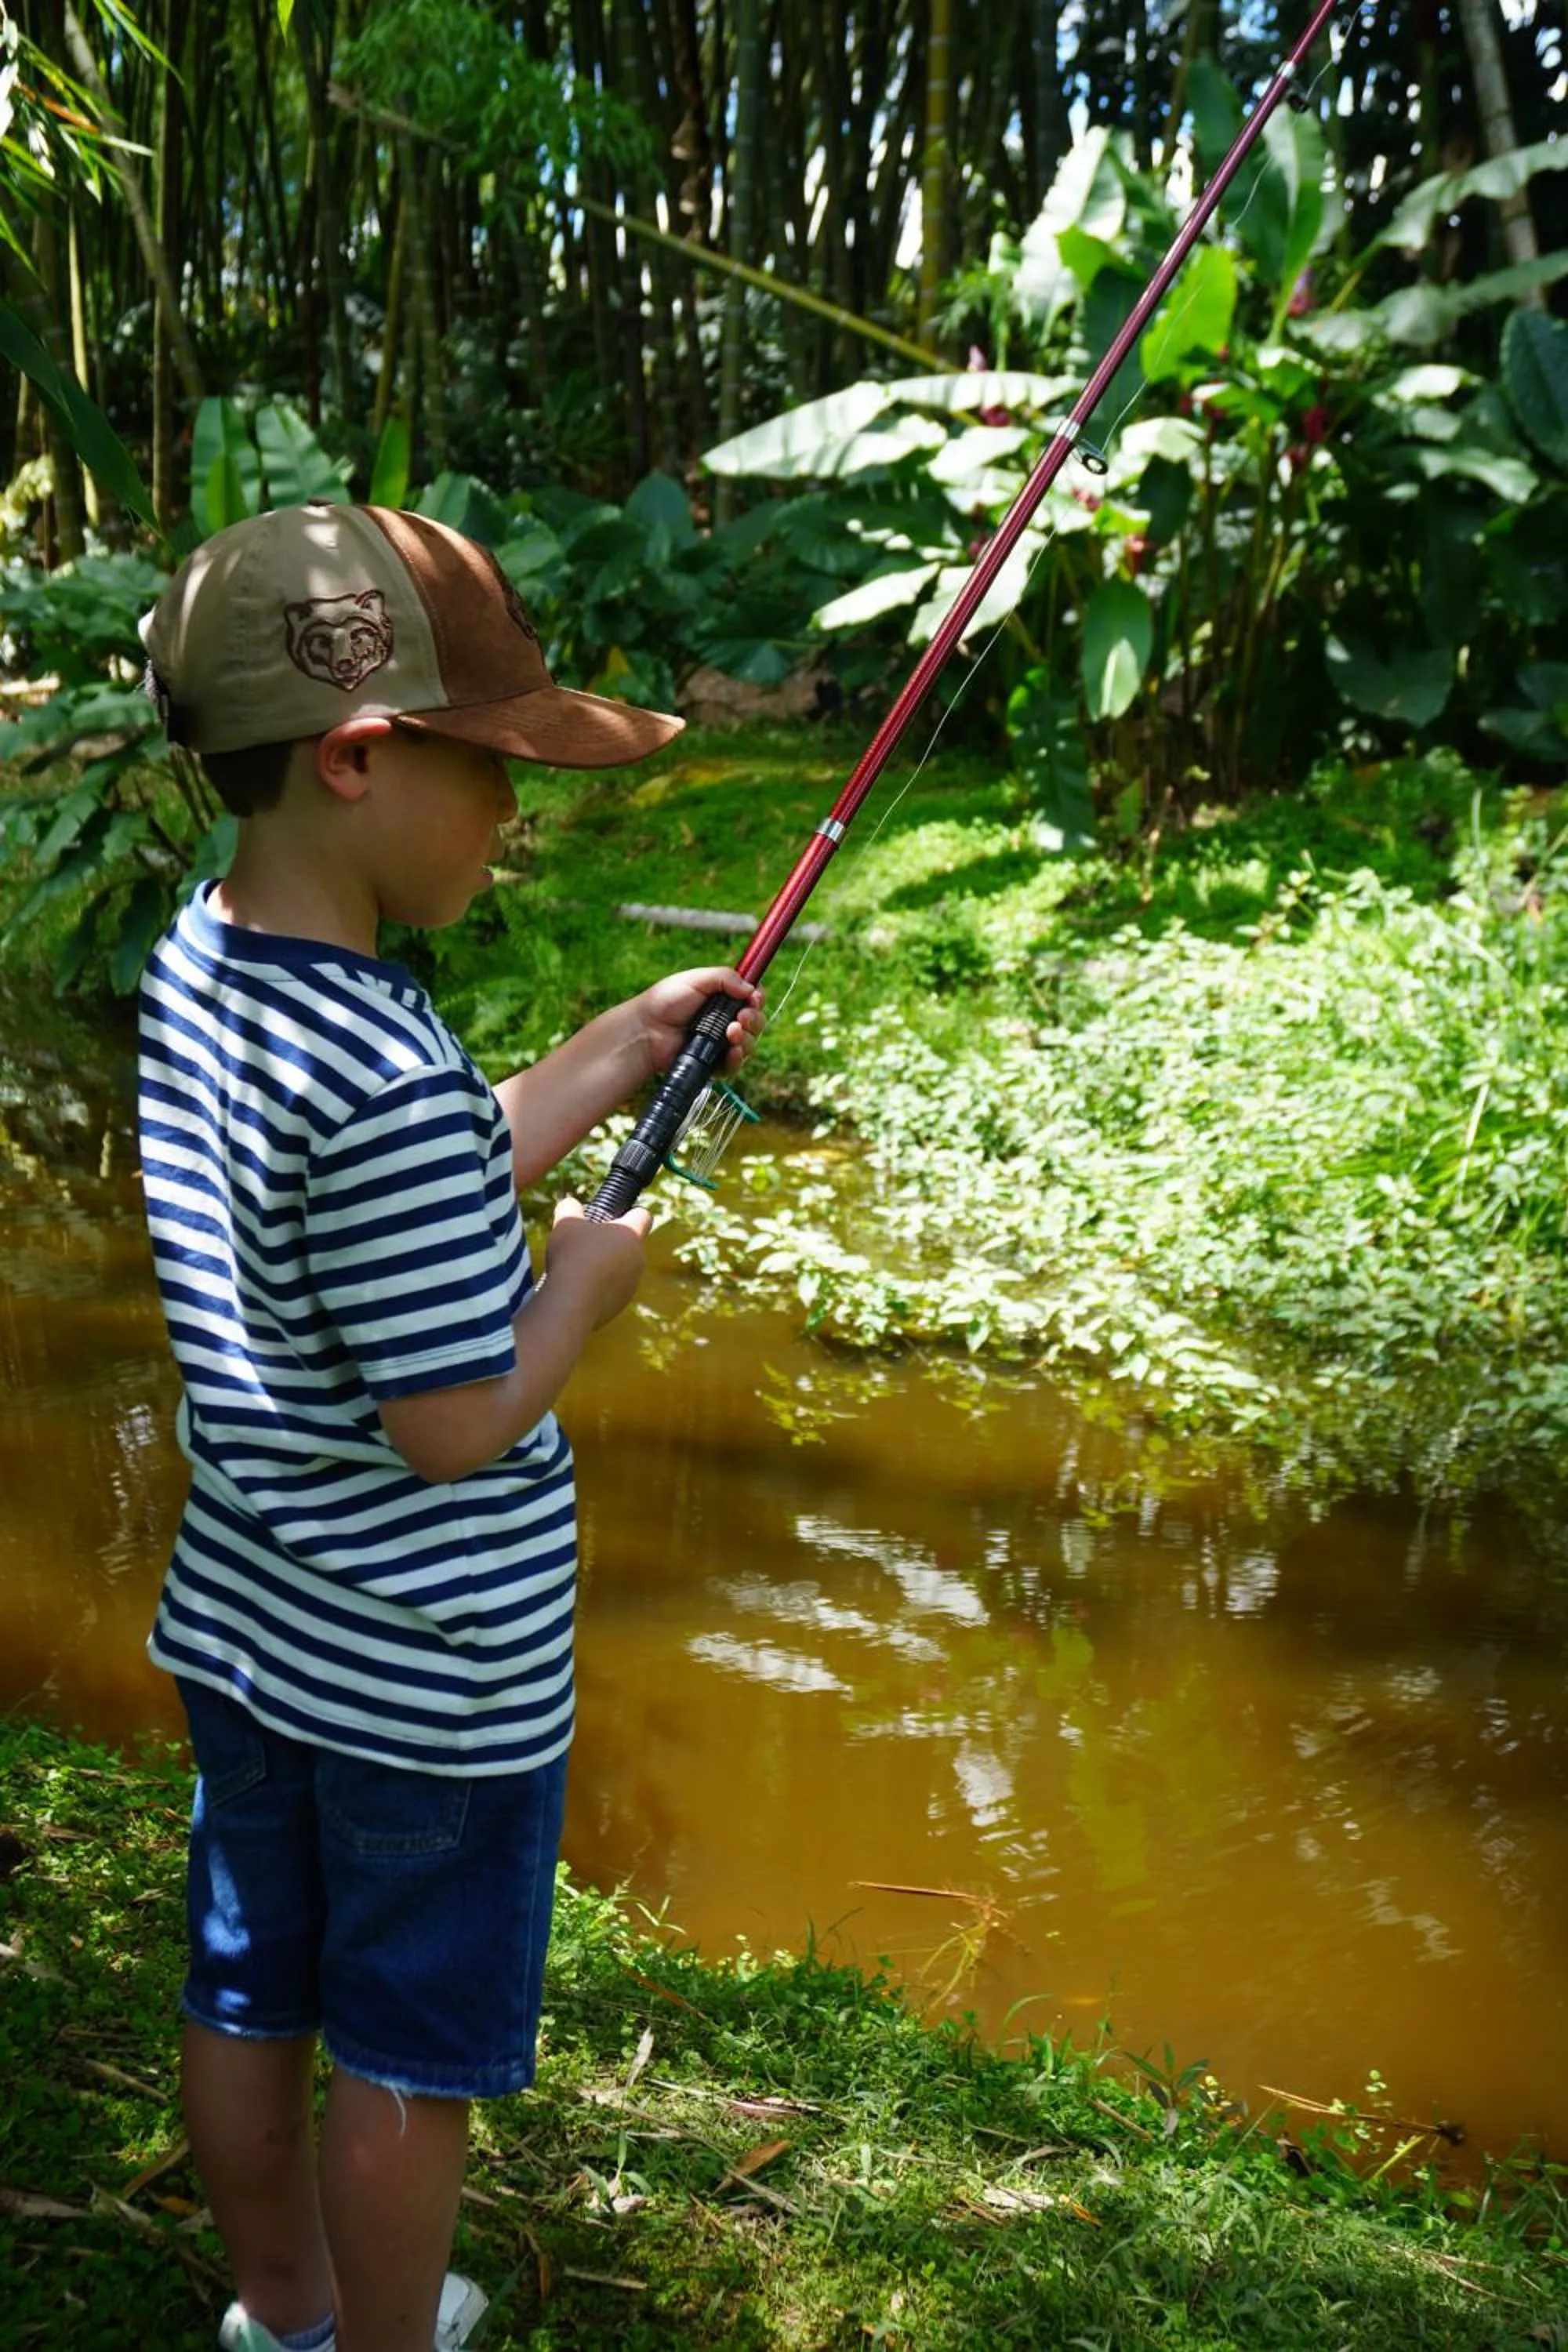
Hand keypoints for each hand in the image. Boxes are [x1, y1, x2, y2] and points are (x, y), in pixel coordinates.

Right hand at [545, 1196, 648, 1329]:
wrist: (572, 1303)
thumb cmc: (572, 1255)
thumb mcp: (565, 1222)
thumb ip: (570, 1208)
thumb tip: (570, 1204)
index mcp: (631, 1234)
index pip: (643, 1216)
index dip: (631, 1212)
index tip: (614, 1216)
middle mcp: (638, 1259)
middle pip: (629, 1244)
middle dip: (610, 1242)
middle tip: (585, 1243)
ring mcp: (632, 1284)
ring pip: (621, 1269)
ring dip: (605, 1266)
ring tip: (578, 1268)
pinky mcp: (621, 1304)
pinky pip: (612, 1290)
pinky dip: (599, 1287)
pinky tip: (578, 1288)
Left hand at [635, 966, 765, 1080]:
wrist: (645, 1029)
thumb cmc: (666, 1001)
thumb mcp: (696, 979)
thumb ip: (725, 978)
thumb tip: (751, 988)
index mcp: (723, 999)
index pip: (752, 999)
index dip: (757, 999)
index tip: (753, 999)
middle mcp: (725, 1021)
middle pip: (755, 1022)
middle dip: (754, 1019)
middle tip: (741, 1018)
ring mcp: (720, 1043)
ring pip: (749, 1044)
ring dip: (747, 1038)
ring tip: (732, 1032)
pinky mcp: (713, 1063)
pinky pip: (734, 1065)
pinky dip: (737, 1059)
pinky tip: (732, 1051)